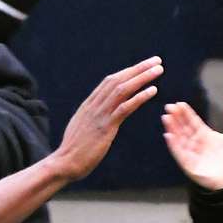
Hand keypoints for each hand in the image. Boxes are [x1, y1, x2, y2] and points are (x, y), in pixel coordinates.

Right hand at [47, 57, 163, 180]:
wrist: (64, 163)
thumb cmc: (73, 150)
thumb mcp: (81, 128)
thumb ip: (91, 118)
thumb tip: (98, 116)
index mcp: (89, 105)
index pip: (110, 81)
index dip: (128, 72)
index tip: (143, 65)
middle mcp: (94, 105)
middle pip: (118, 79)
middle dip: (138, 68)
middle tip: (156, 60)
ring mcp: (99, 115)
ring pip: (123, 89)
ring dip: (142, 77)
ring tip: (159, 69)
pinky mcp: (105, 127)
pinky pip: (125, 108)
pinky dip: (140, 97)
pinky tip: (153, 90)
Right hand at [161, 102, 222, 190]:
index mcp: (205, 136)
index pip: (193, 122)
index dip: (186, 113)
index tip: (180, 104)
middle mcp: (196, 143)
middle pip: (184, 128)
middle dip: (176, 117)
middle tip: (169, 107)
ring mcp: (191, 153)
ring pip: (179, 138)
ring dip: (172, 128)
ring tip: (166, 118)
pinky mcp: (188, 164)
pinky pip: (179, 153)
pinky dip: (173, 144)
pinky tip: (168, 135)